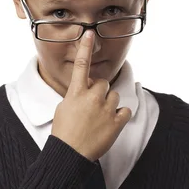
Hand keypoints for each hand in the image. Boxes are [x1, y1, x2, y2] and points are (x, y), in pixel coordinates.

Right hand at [51, 32, 131, 161]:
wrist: (70, 154)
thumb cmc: (64, 133)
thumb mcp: (63, 108)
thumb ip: (76, 95)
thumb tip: (86, 88)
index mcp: (76, 93)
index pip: (81, 66)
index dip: (84, 49)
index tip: (89, 34)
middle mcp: (92, 98)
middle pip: (103, 83)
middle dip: (99, 92)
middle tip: (92, 106)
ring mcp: (106, 110)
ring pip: (114, 96)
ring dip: (109, 104)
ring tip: (99, 118)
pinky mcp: (116, 123)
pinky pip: (125, 111)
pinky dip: (120, 116)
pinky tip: (111, 123)